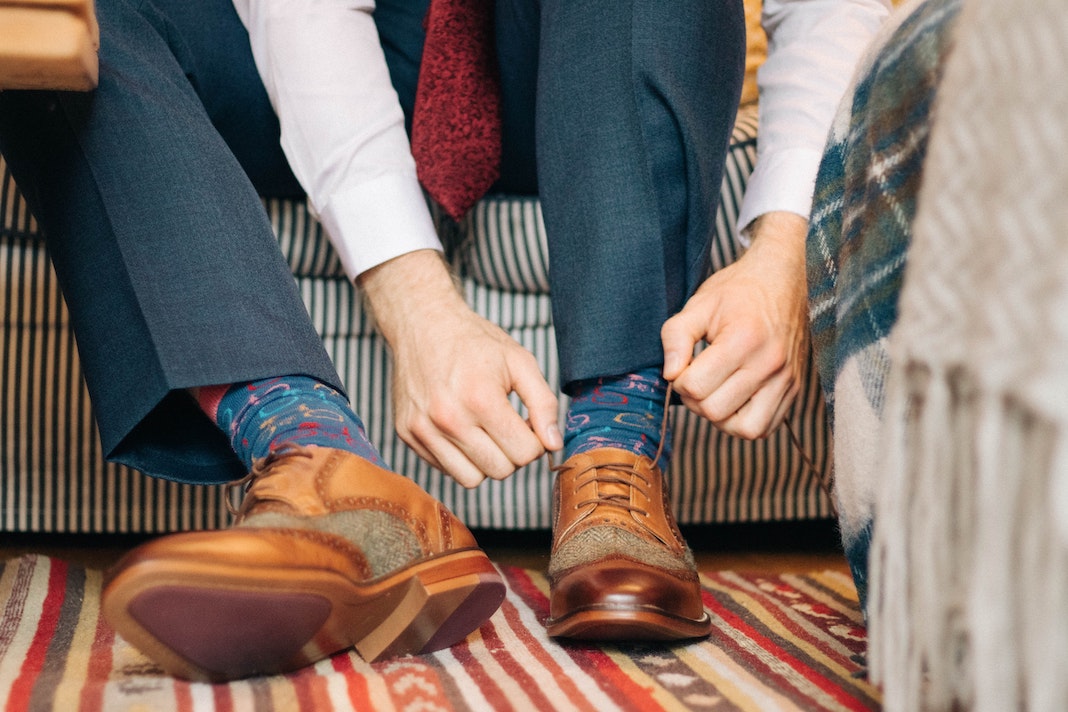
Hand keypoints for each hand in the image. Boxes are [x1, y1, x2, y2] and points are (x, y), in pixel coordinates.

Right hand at [358, 250, 560, 486]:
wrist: (423, 324)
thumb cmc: (475, 342)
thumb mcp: (520, 361)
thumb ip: (543, 404)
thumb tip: (553, 444)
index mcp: (480, 399)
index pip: (524, 453)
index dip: (534, 441)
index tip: (526, 422)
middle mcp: (448, 419)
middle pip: (500, 471)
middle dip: (512, 453)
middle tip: (507, 426)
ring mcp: (423, 429)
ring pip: (471, 480)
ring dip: (486, 461)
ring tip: (485, 431)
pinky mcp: (407, 434)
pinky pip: (445, 469)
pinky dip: (459, 457)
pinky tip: (461, 428)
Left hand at [661, 212, 808, 438]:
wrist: (785, 280)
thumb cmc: (739, 291)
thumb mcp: (699, 304)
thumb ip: (676, 337)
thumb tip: (670, 374)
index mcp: (743, 340)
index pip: (696, 386)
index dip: (679, 381)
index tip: (684, 365)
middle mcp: (769, 364)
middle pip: (716, 411)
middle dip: (695, 400)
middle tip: (696, 377)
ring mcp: (786, 381)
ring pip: (743, 429)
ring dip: (720, 417)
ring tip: (714, 391)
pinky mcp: (795, 390)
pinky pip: (766, 428)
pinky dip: (743, 421)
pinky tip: (733, 398)